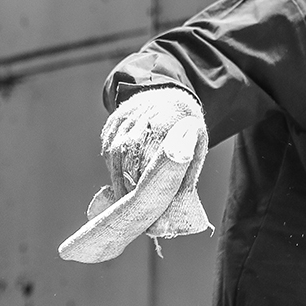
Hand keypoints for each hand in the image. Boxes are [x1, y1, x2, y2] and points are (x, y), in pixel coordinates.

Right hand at [61, 87, 210, 262]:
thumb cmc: (185, 126)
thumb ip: (188, 171)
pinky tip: (122, 184)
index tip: (151, 207)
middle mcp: (140, 118)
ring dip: (120, 182)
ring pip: (115, 156)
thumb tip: (178, 204)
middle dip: (130, 187)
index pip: (152, 156)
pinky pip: (108, 152)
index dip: (148, 183)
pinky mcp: (111, 126)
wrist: (166, 94)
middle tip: (136, 212)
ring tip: (127, 204)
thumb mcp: (197, 144)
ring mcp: (122, 120)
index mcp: (166, 121)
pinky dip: (114, 170)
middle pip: (128, 157)